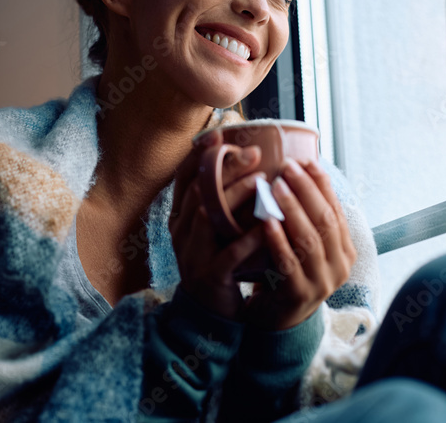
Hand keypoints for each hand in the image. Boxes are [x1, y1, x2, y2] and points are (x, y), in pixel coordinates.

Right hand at [169, 129, 268, 321]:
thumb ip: (222, 199)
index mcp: (179, 216)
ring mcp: (191, 253)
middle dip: (225, 168)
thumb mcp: (215, 228)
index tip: (220, 132)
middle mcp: (180, 230)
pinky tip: (266, 226)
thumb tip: (246, 160)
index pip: (183, 177)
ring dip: (235, 197)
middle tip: (254, 152)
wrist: (210, 312)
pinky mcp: (208, 275)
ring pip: (209, 216)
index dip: (200, 154)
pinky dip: (247, 238)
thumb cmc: (219, 261)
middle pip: (198, 190)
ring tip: (262, 181)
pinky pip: (228, 253)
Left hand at [242, 157, 356, 330]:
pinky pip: (289, 263)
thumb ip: (307, 217)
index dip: (321, 184)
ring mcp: (321, 282)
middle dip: (306, 190)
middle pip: (325, 220)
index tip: (305, 160)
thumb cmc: (286, 270)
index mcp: (344, 249)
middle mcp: (339, 265)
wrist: (276, 318)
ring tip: (275, 186)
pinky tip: (266, 221)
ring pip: (310, 239)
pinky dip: (278, 240)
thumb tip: (300, 169)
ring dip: (292, 209)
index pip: (336, 209)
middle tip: (286, 167)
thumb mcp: (304, 243)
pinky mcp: (299, 295)